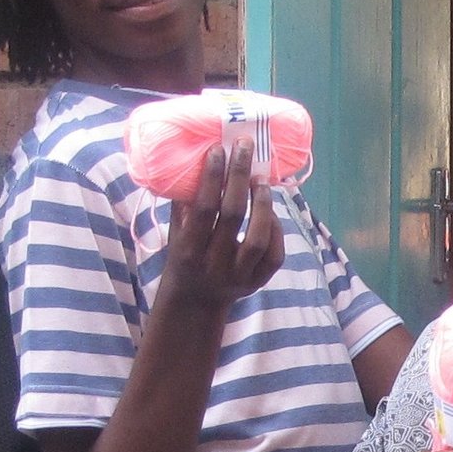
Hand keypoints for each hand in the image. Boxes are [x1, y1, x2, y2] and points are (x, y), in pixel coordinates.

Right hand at [160, 141, 283, 314]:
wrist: (195, 303)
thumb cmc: (184, 257)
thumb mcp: (176, 233)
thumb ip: (185, 203)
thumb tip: (196, 159)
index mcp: (189, 251)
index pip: (204, 209)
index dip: (212, 178)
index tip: (218, 149)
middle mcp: (214, 265)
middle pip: (233, 216)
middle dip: (239, 177)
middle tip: (245, 149)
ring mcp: (239, 277)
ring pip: (259, 238)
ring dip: (263, 204)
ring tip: (261, 179)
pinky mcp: (257, 283)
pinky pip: (275, 254)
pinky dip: (276, 230)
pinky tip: (271, 210)